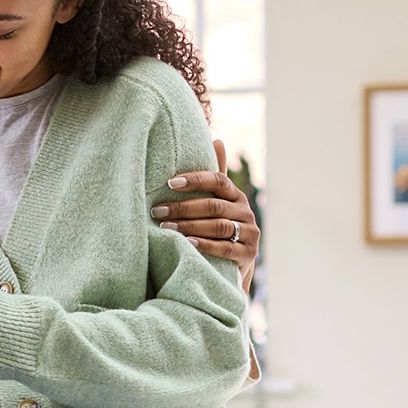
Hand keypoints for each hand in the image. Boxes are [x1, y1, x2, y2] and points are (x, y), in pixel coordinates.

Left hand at [154, 139, 258, 291]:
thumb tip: (217, 140)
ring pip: (218, 226)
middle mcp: (245, 211)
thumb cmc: (215, 228)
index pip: (218, 180)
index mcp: (236, 195)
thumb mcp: (216, 202)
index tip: (169, 183)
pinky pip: (226, 248)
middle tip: (157, 210)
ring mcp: (250, 232)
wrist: (231, 267)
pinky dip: (205, 245)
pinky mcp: (249, 253)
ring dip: (189, 226)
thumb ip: (214, 177)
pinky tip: (187, 243)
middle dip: (182, 207)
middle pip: (213, 205)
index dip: (195, 180)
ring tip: (165, 226)